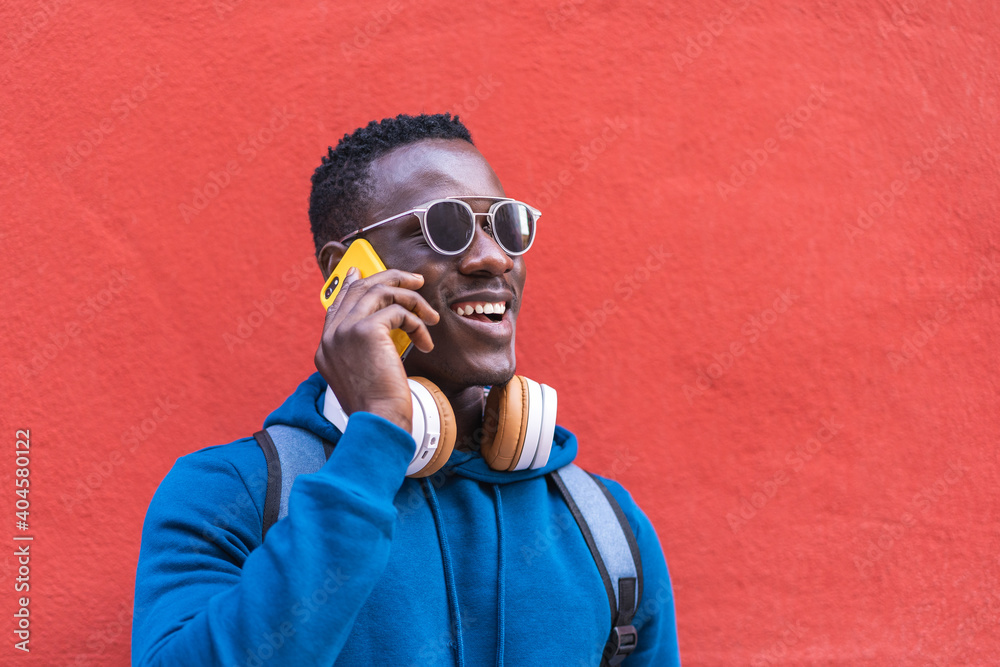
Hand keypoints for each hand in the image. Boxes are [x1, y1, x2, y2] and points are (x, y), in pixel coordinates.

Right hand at [315, 268, 439, 432]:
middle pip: (360, 289)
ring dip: (411, 300)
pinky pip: (399, 312)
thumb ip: (362, 348)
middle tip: (416, 281)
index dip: (351, 283)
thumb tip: (382, 325)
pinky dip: (418, 324)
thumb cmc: (378, 406)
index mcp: (326, 346)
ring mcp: (345, 331)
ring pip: (381, 292)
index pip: (337, 302)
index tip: (362, 271)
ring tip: (430, 317)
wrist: (378, 421)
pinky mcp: (365, 331)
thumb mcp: (362, 375)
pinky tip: (425, 342)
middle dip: (391, 279)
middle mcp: (331, 335)